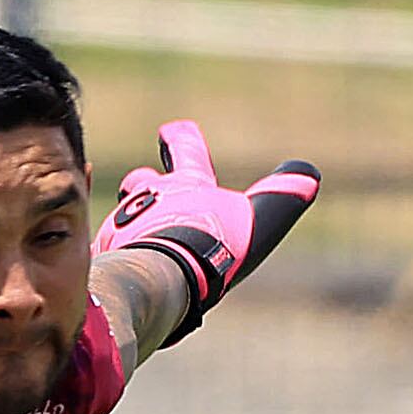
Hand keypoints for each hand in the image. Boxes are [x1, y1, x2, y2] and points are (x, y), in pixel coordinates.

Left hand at [94, 120, 320, 341]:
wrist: (161, 281)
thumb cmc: (213, 246)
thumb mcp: (259, 220)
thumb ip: (282, 196)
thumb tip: (310, 173)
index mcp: (187, 187)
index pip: (186, 150)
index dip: (183, 139)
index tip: (175, 131)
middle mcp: (149, 202)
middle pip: (143, 183)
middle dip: (147, 183)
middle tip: (147, 186)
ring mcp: (123, 229)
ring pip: (122, 218)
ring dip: (129, 225)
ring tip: (137, 243)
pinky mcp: (105, 259)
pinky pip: (102, 252)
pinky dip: (107, 257)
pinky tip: (110, 268)